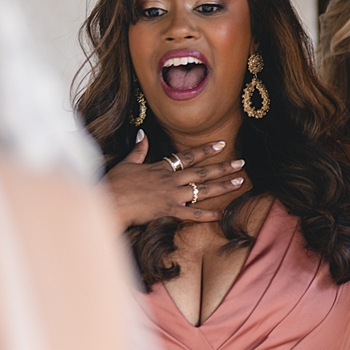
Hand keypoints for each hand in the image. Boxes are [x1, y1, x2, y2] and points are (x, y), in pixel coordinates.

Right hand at [103, 133, 243, 227]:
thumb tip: (143, 133)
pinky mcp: (168, 210)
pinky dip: (207, 215)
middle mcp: (171, 179)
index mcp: (161, 167)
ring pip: (202, 189)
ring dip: (222, 186)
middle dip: (223, 167)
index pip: (188, 156)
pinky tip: (221, 214)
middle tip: (241, 163)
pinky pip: (192, 214)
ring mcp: (171, 195)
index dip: (206, 150)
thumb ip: (139, 149)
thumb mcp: (127, 162)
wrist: (108, 201)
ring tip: (239, 182)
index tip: (222, 144)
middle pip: (202, 171)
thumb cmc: (114, 183)